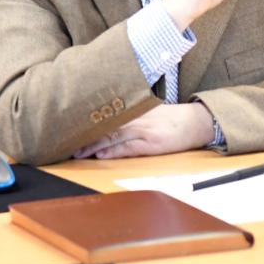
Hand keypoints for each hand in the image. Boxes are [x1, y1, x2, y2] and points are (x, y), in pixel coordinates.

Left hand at [72, 103, 214, 158]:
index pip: (107, 114)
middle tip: (67, 141)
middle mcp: (137, 117)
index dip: (88, 121)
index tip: (71, 125)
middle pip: (106, 125)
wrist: (196, 122)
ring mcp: (144, 130)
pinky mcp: (151, 144)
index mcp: (135, 108)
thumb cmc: (171, 118)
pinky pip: (128, 148)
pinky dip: (113, 151)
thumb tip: (108, 121)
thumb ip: (129, 115)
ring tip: (78, 152)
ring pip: (113, 137)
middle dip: (86, 135)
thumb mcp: (149, 111)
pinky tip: (100, 154)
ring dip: (94, 145)